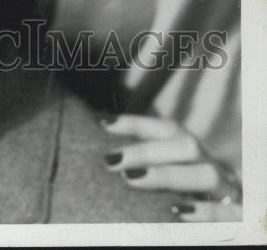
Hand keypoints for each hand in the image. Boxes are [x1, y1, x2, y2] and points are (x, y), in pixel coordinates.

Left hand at [100, 114, 240, 220]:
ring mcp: (230, 191)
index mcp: (197, 155)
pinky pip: (229, 213)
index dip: (137, 123)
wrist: (244, 226)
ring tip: (132, 179)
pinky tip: (179, 211)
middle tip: (110, 159)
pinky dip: (206, 212)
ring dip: (168, 174)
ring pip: (206, 174)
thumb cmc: (199, 201)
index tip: (104, 123)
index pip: (168, 129)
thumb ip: (153, 168)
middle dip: (146, 150)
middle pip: (185, 146)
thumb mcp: (179, 180)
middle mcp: (213, 166)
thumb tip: (109, 158)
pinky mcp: (244, 218)